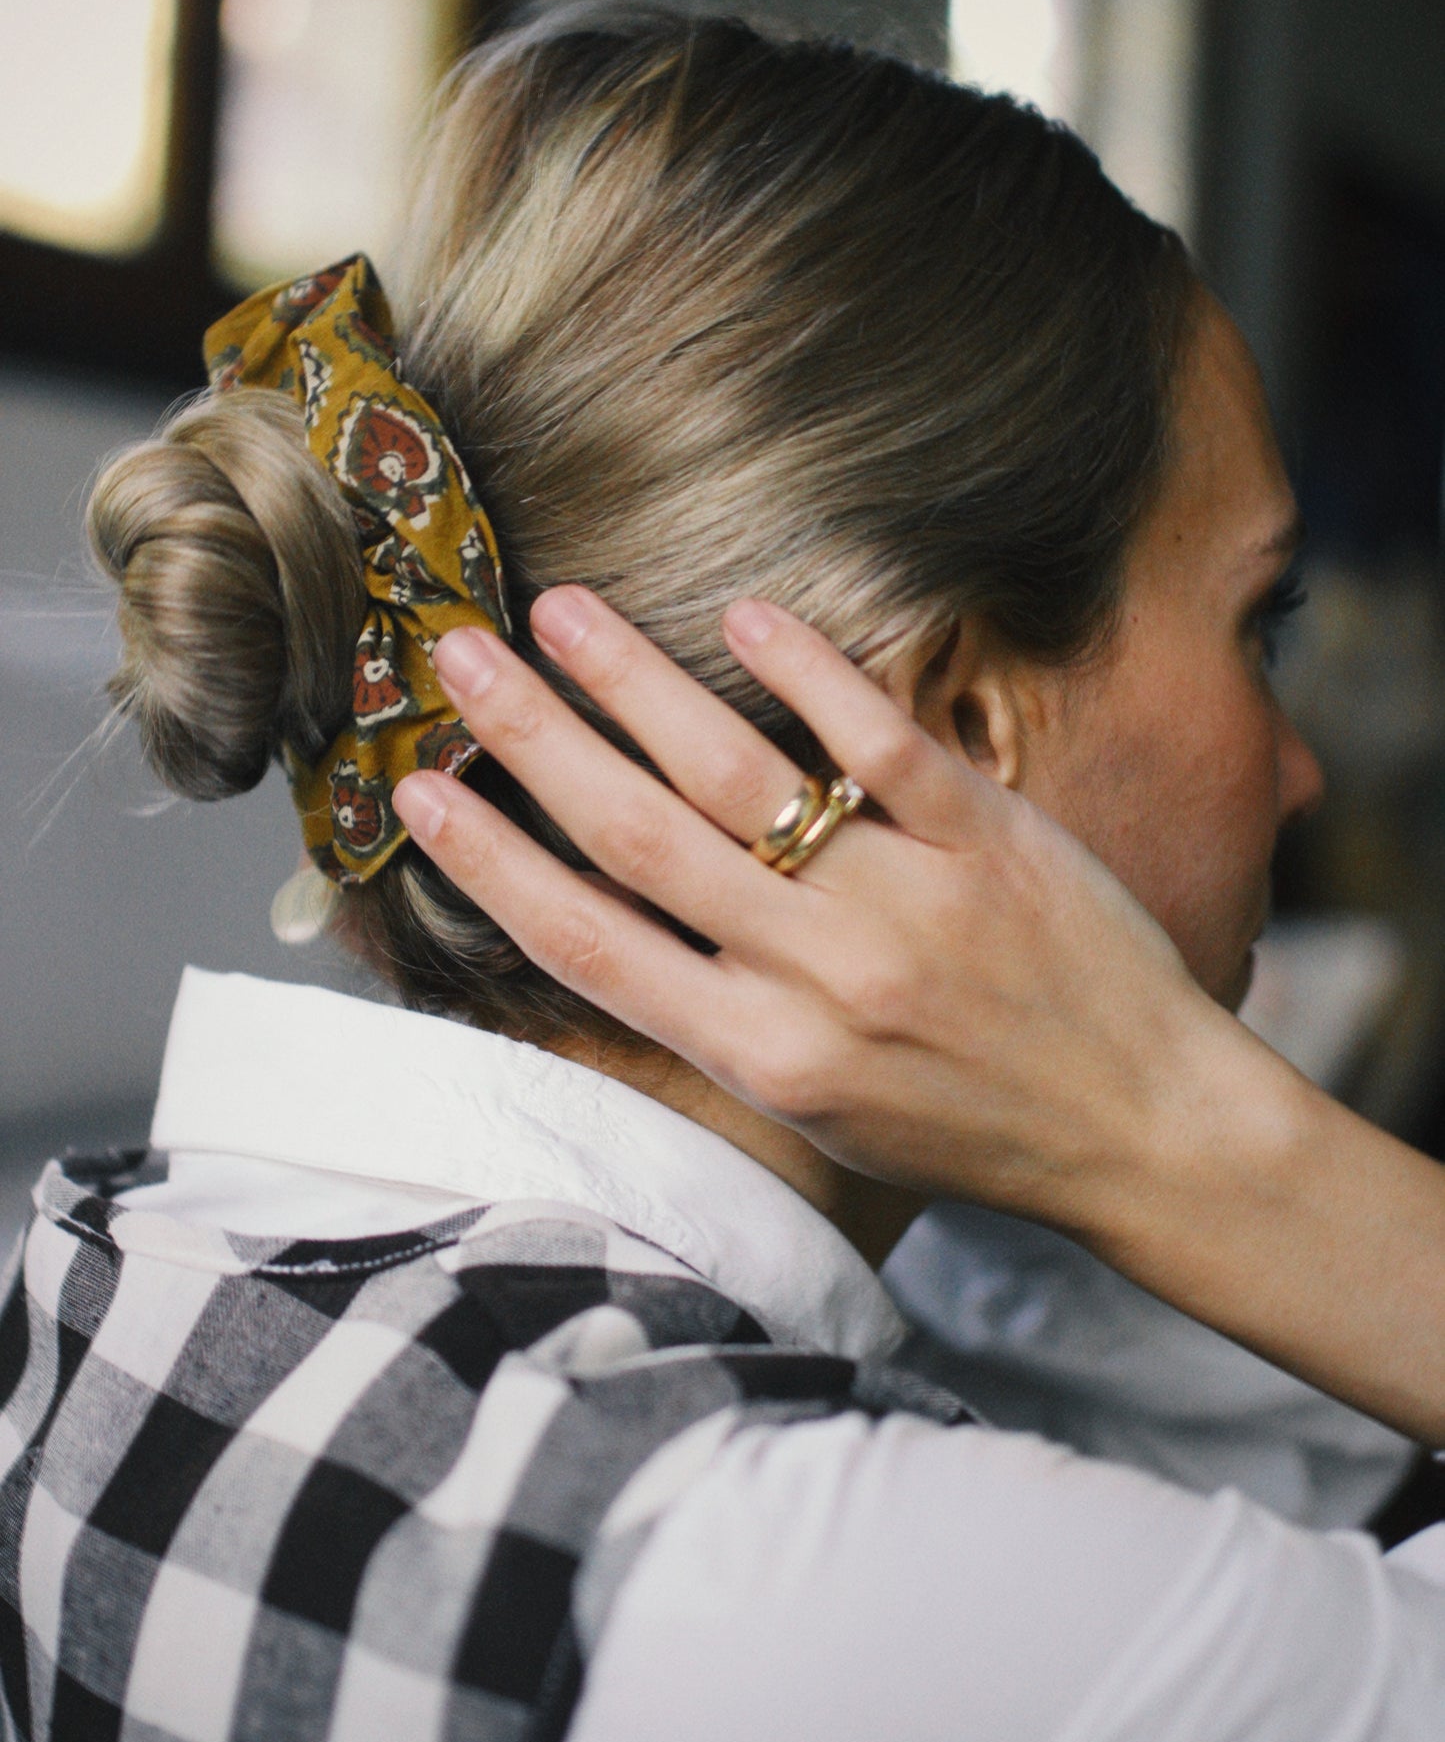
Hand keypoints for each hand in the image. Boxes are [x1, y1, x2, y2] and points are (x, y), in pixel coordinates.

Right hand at [393, 585, 1217, 1229]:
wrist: (1143, 1130)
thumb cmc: (970, 1124)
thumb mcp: (821, 1108)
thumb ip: (722, 1014)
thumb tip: (619, 914)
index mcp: (757, 1054)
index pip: (585, 944)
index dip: (488, 860)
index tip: (416, 787)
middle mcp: (813, 978)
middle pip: (635, 837)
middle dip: (530, 740)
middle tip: (458, 656)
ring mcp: (902, 902)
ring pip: (735, 778)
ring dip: (633, 684)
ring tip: (559, 611)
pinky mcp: (988, 840)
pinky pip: (881, 745)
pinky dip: (809, 675)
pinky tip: (742, 615)